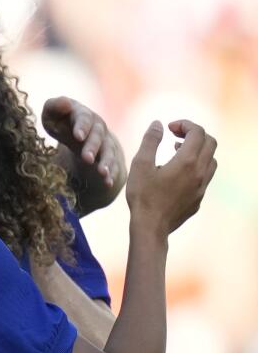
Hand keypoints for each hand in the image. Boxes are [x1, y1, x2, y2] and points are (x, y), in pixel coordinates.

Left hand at [42, 95, 120, 190]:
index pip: (84, 118)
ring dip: (106, 161)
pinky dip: (111, 174)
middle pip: (97, 135)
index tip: (78, 136)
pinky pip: (113, 166)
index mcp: (82, 116)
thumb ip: (54, 107)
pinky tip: (108, 182)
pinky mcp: (109, 159)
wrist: (81, 137)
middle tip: (87, 158)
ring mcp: (105, 143)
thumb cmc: (62, 124)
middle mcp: (97, 128)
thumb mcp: (53, 116)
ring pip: (108, 151)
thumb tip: (66, 104)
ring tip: (102, 172)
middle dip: (93, 146)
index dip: (82, 126)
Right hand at [125, 118, 217, 236]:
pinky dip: (196, 169)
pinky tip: (179, 175)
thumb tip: (158, 124)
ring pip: (211, 160)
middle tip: (175, 137)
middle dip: (194, 135)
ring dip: (198, 152)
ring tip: (178, 155)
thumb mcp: (141, 165)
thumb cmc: (143, 197)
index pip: (197, 132)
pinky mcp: (198, 200)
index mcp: (187, 161)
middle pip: (210, 143)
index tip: (170, 128)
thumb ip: (150, 141)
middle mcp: (200, 172)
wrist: (151, 228)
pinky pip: (204, 178)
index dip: (185, 125)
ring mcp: (201, 187)